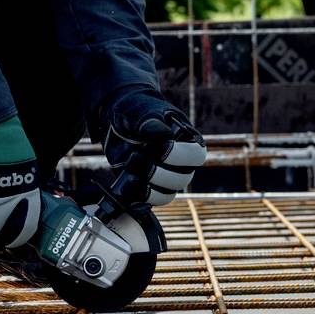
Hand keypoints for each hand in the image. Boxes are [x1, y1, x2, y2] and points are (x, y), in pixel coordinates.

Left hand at [103, 91, 206, 205]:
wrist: (118, 120)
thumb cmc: (138, 111)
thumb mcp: (142, 112)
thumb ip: (152, 122)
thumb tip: (162, 133)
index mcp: (188, 142)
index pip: (196, 156)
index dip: (180, 156)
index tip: (161, 147)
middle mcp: (180, 164)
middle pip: (181, 180)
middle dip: (158, 172)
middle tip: (136, 156)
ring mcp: (164, 177)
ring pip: (167, 194)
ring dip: (147, 186)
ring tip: (129, 168)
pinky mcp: (147, 187)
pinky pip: (149, 201)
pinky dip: (139, 198)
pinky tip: (127, 185)